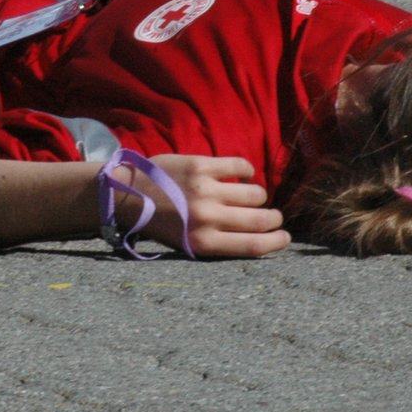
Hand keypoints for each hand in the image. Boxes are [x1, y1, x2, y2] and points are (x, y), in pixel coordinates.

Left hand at [131, 154, 290, 257]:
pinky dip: (247, 170)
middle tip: (274, 217)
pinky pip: (240, 166)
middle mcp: (208, 218)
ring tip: (250, 196)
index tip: (284, 238)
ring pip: (255, 193)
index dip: (276, 242)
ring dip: (258, 196)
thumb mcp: (186, 242)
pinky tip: (242, 174)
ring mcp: (206, 190)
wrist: (126, 194)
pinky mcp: (202, 165)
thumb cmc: (159, 222)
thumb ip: (218, 240)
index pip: (254, 246)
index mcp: (203, 242)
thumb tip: (256, 236)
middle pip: (261, 220)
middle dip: (274, 220)